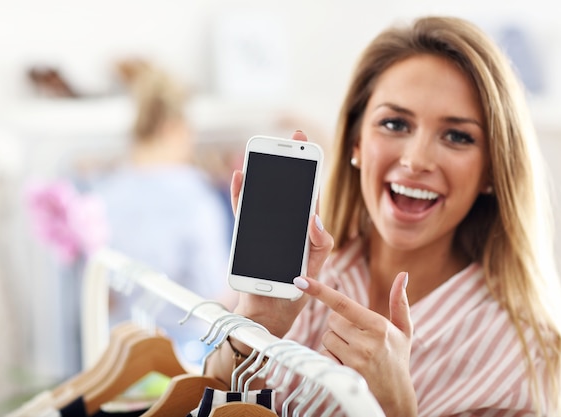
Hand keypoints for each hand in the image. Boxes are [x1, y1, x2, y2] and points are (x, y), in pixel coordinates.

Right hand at [230, 130, 333, 336]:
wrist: (270, 313)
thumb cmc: (297, 291)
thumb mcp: (316, 266)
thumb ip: (320, 243)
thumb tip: (315, 217)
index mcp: (304, 230)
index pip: (309, 195)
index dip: (310, 172)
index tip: (310, 149)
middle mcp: (284, 225)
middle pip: (287, 189)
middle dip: (289, 162)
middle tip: (293, 139)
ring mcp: (265, 228)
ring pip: (264, 195)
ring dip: (264, 172)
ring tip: (267, 151)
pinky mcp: (248, 237)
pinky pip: (243, 212)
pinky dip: (240, 194)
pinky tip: (242, 177)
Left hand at [292, 272, 416, 416]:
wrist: (396, 397)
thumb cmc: (397, 359)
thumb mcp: (404, 330)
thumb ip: (400, 302)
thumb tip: (402, 275)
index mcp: (378, 326)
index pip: (343, 303)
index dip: (320, 291)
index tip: (301, 280)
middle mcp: (366, 341)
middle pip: (332, 320)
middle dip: (340, 326)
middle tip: (357, 338)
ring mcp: (354, 359)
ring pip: (327, 337)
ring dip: (336, 343)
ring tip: (354, 353)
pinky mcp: (344, 373)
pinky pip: (324, 355)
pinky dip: (332, 358)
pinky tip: (348, 364)